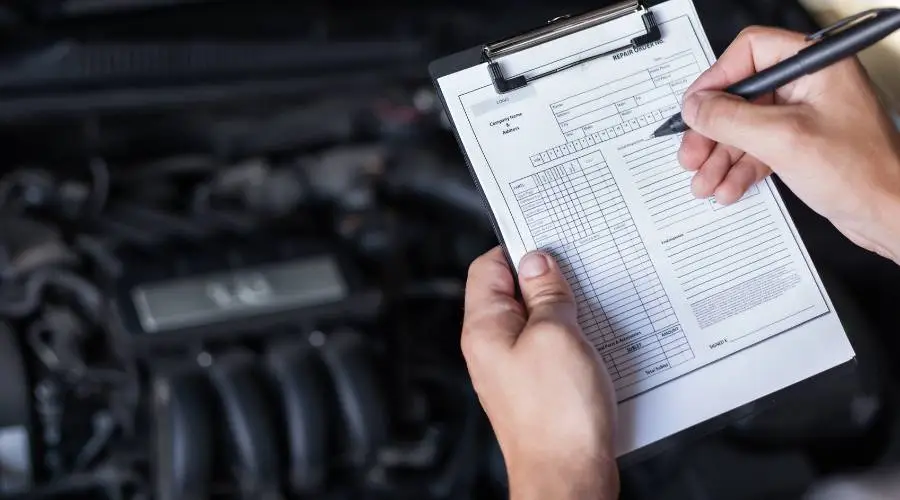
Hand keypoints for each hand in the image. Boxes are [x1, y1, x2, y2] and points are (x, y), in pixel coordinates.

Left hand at [462, 247, 617, 499]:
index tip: (551, 244)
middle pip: (513, 293)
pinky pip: (550, 349)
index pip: (488, 267)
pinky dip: (571, 339)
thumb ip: (546, 293)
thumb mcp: (557, 335)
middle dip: (546, 281)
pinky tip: (593, 342)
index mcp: (484, 328)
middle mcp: (492, 348)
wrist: (569, 478)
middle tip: (578, 277)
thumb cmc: (557, 417)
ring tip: (589, 312)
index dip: (518, 249)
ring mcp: (514, 369)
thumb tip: (537, 261)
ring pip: (536, 321)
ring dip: (563, 311)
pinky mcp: (537, 388)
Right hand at [678, 26, 899, 261]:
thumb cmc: (863, 172)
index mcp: (816, 65)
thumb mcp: (783, 140)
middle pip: (740, 95)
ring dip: (720, 156)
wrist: (889, 214)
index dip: (717, 79)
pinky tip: (728, 186)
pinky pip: (756, 149)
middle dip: (712, 130)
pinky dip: (738, 168)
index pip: (751, 52)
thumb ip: (731, 118)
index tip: (695, 108)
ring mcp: (803, 116)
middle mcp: (809, 85)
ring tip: (704, 179)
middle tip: (692, 152)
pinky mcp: (799, 144)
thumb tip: (695, 107)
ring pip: (744, 127)